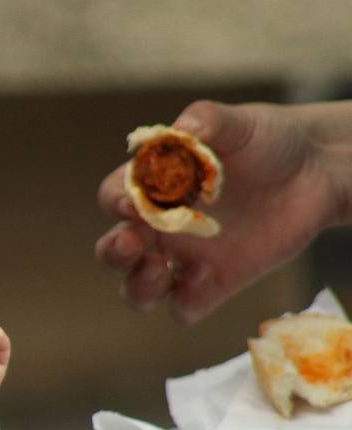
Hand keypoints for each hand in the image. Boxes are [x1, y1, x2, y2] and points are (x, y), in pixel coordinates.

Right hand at [95, 99, 350, 323]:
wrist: (315, 169)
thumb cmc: (265, 140)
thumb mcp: (237, 123)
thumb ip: (207, 121)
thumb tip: (181, 129)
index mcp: (152, 189)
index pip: (115, 198)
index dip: (116, 201)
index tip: (132, 203)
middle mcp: (160, 228)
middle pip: (114, 252)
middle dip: (114, 251)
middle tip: (132, 241)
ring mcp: (185, 259)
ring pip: (138, 290)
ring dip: (138, 286)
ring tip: (158, 269)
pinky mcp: (216, 284)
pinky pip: (185, 308)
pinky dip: (185, 302)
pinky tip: (205, 279)